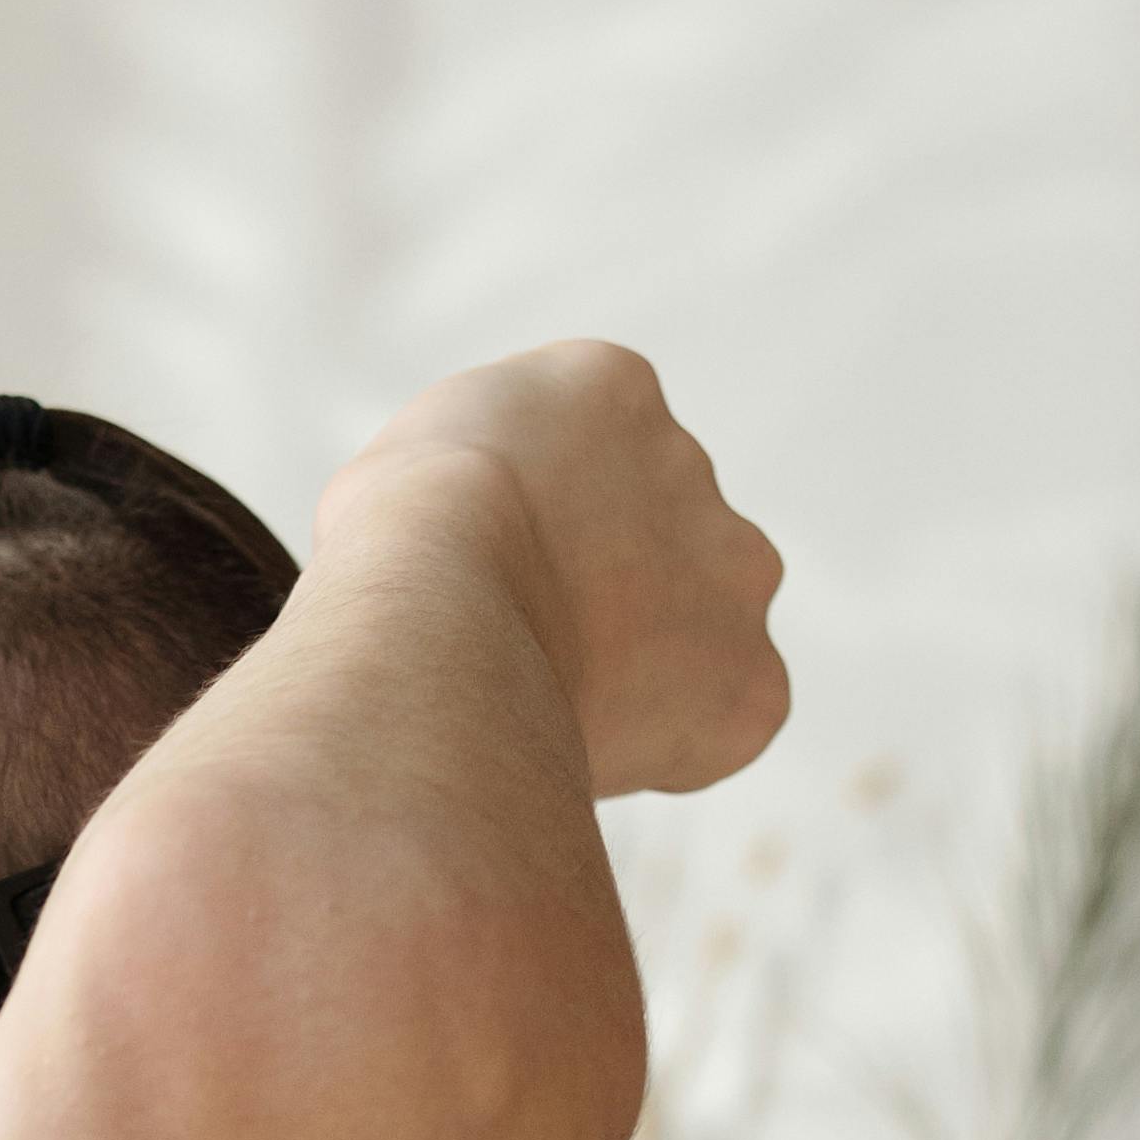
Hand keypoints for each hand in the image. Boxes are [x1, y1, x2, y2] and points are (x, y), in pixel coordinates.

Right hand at [321, 344, 788, 799]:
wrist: (437, 617)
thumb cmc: (389, 558)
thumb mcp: (407, 471)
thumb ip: (465, 490)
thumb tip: (454, 549)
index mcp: (606, 388)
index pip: (591, 471)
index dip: (536, 544)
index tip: (492, 588)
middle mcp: (689, 463)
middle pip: (654, 546)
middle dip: (603, 601)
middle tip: (520, 658)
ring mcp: (734, 570)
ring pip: (700, 632)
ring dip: (641, 670)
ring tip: (549, 708)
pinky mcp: (750, 682)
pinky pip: (724, 724)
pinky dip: (668, 749)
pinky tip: (590, 750)